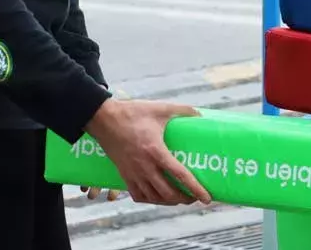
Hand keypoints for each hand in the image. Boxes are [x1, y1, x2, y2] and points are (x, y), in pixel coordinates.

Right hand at [84, 98, 211, 205]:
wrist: (103, 120)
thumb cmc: (133, 113)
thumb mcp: (160, 109)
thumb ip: (182, 111)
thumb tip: (200, 115)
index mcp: (156, 151)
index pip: (179, 175)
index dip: (195, 188)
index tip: (207, 198)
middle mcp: (144, 166)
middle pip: (168, 193)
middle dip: (185, 199)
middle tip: (195, 197)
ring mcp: (133, 173)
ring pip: (154, 197)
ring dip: (169, 202)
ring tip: (180, 199)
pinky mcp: (124, 175)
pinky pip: (138, 195)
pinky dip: (151, 200)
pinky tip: (158, 197)